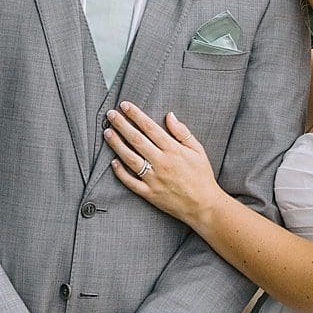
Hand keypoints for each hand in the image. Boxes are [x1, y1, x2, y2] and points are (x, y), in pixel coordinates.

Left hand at [105, 102, 219, 226]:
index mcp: (174, 151)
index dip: (136, 115)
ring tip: (107, 132)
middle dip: (122, 125)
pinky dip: (120, 172)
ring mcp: (154, 179)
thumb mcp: (198, 151)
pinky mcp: (149, 193)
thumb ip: (182, 132)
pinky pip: (130, 182)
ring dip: (117, 144)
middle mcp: (162, 163)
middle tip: (111, 114)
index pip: (150, 128)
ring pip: (130, 158)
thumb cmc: (201, 176)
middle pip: (137, 140)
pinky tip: (112, 162)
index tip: (125, 105)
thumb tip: (169, 115)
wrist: (204, 206)